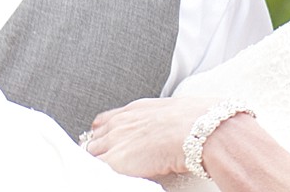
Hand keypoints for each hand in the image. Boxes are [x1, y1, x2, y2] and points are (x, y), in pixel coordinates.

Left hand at [82, 97, 218, 179]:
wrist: (196, 130)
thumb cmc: (195, 121)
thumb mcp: (175, 111)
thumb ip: (163, 119)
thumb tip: (172, 129)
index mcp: (134, 110)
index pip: (105, 121)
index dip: (104, 134)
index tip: (105, 142)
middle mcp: (121, 123)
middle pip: (95, 138)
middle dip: (99, 150)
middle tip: (108, 161)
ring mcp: (115, 141)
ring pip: (92, 154)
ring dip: (99, 162)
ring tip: (109, 172)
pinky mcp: (115, 161)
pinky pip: (97, 169)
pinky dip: (101, 174)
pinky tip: (109, 178)